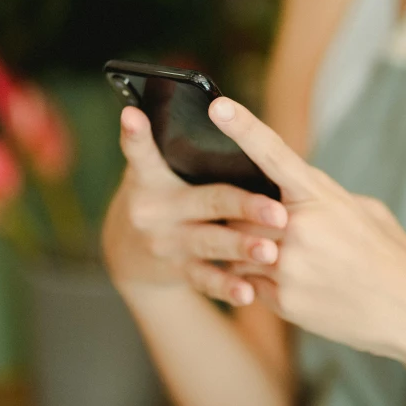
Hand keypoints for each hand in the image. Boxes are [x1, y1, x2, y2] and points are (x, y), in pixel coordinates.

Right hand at [101, 106, 287, 306]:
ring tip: (270, 252)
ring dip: (242, 248)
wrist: (129, 252)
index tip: (132, 114)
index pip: (141, 152)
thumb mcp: (154, 171)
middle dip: (242, 207)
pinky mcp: (177, 270)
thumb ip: (173, 151)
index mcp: (148, 177)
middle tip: (277, 212)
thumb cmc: (160, 193)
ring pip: (210, 243)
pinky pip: (204, 279)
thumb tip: (219, 112)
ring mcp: (167, 242)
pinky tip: (248, 293)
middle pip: (205, 202)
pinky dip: (226, 287)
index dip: (135, 134)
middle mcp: (154, 209)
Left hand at [209, 98, 405, 366]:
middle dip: (239, 217)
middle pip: (238, 210)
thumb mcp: (365, 209)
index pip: (273, 154)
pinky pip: (246, 283)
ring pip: (236, 248)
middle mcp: (300, 228)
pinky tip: (287, 284)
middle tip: (256, 225)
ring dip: (244, 251)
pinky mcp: (284, 300)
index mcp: (321, 196)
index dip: (243, 127)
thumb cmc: (390, 254)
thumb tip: (291, 190)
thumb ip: (322, 196)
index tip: (217, 106)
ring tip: (279, 257)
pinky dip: (256, 281)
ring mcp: (289, 266)